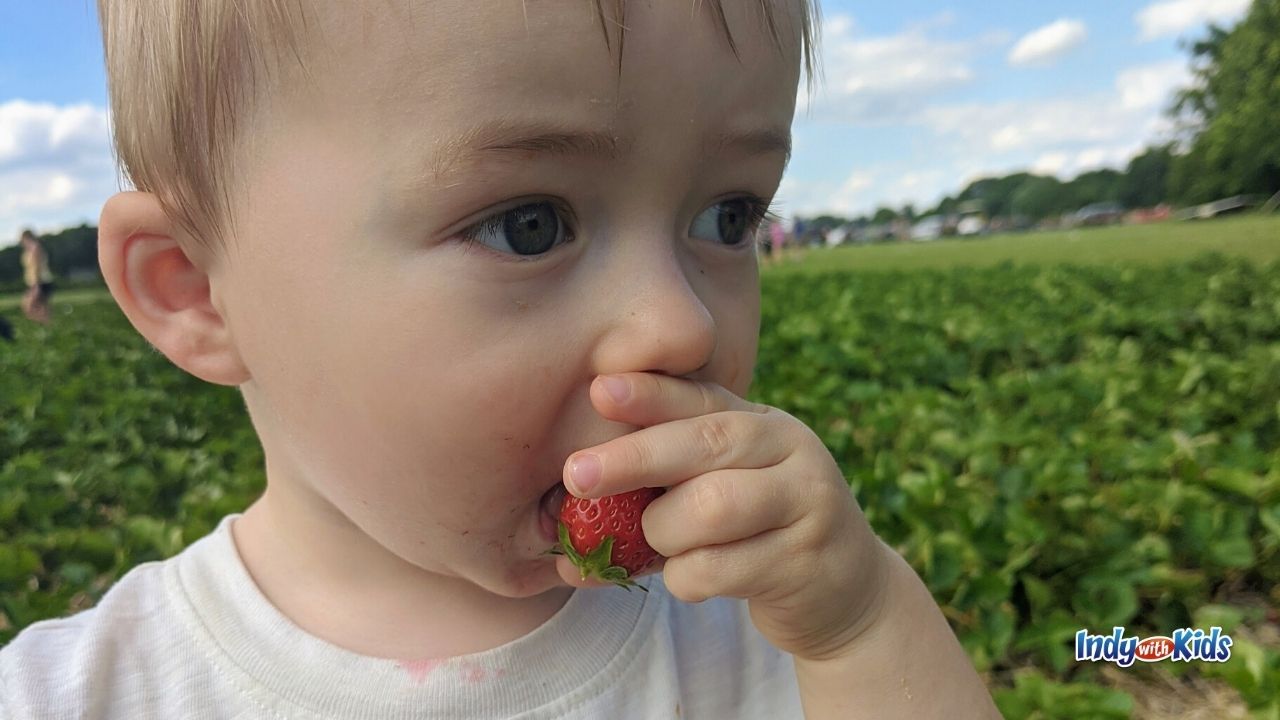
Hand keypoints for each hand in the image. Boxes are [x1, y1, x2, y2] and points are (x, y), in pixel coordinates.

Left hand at [556, 372, 891, 661]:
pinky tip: (691, 579)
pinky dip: (685, 579)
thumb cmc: (758, 531)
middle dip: (634, 458)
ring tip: (659, 544)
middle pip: (706, 444)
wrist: (845, 593)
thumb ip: (670, 473)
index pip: (702, 398)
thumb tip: (576, 482)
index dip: (650, 394)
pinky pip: (718, 569)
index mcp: (764, 422)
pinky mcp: (805, 562)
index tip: (599, 391)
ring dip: (662, 533)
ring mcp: (806, 503)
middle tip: (577, 475)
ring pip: (709, 509)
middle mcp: (792, 450)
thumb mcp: (726, 485)